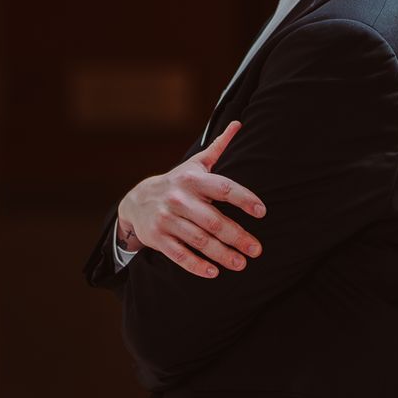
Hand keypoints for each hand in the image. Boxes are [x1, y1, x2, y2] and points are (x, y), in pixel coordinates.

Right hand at [117, 121, 266, 279]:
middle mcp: (180, 198)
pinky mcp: (157, 238)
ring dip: (221, 254)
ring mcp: (167, 219)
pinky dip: (196, 265)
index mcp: (193, 179)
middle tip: (257, 250)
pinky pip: (179, 254)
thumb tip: (239, 124)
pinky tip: (213, 273)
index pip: (223, 188)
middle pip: (213, 220)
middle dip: (237, 236)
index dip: (243, 198)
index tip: (262, 211)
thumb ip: (218, 147)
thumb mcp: (195, 164)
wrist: (136, 200)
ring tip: (241, 264)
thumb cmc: (177, 182)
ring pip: (198, 240)